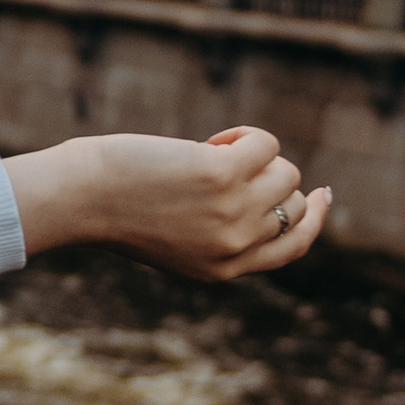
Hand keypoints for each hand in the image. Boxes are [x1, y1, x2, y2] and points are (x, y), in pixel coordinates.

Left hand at [7, 127, 331, 279]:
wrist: (82, 199)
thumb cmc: (117, 211)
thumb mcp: (175, 237)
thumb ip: (219, 229)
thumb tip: (268, 186)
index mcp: (224, 268)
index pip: (292, 248)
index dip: (313, 220)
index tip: (323, 193)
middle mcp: (236, 245)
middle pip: (293, 203)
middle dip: (270, 177)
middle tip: (228, 165)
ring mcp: (234, 211)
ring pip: (284, 171)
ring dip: (255, 154)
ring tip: (209, 153)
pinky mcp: (224, 175)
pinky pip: (264, 144)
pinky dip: (244, 135)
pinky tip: (208, 142)